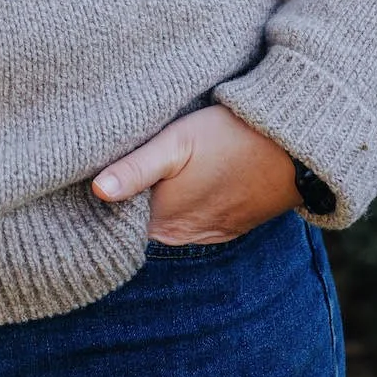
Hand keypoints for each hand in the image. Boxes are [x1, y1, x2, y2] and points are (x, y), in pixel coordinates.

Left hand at [92, 105, 303, 244]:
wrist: (290, 148)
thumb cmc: (228, 137)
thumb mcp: (175, 142)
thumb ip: (135, 169)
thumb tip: (95, 190)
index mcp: (162, 222)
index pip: (116, 228)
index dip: (99, 211)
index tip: (86, 189)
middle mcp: (181, 239)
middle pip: (139, 231)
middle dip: (122, 211)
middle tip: (107, 179)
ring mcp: (207, 236)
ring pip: (165, 231)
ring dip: (152, 212)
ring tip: (139, 183)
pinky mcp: (226, 227)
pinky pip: (192, 228)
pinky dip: (179, 213)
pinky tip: (178, 189)